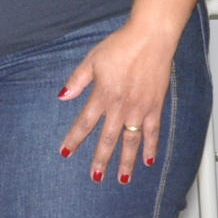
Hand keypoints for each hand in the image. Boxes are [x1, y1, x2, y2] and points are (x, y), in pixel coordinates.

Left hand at [57, 20, 179, 184]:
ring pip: (131, 141)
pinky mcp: (155, 106)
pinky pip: (153, 132)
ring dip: (126, 161)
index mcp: (103, 95)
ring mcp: (140, 109)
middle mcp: (121, 106)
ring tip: (121, 179)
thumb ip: (78, 80)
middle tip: (95, 177)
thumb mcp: (92, 59)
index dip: (74, 139)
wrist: (151, 38)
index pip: (85, 123)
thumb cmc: (121, 45)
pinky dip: (151, 148)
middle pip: (108, 139)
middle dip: (100, 159)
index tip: (65, 153)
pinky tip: (148, 161)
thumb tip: (62, 96)